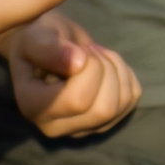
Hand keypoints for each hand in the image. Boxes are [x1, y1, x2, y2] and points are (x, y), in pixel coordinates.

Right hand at [5, 12, 142, 138]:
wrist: (47, 47)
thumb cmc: (37, 39)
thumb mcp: (36, 36)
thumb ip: (50, 48)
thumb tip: (78, 63)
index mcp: (33, 107)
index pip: (77, 101)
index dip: (90, 69)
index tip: (79, 49)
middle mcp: (55, 127)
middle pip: (103, 109)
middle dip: (106, 69)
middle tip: (91, 49)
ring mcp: (82, 128)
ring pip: (120, 106)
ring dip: (116, 69)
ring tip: (97, 53)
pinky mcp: (104, 121)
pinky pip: (130, 100)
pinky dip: (126, 75)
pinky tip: (106, 65)